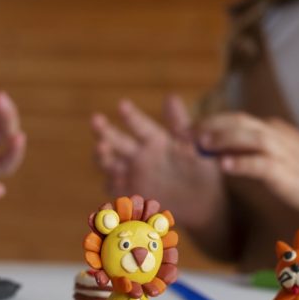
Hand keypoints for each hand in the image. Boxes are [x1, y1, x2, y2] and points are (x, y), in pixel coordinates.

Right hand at [91, 96, 223, 229]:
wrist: (202, 202)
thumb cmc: (199, 168)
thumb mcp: (194, 146)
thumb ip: (181, 124)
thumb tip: (171, 97)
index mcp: (154, 139)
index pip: (139, 124)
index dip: (131, 115)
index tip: (122, 104)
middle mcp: (138, 155)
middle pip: (116, 140)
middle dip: (104, 130)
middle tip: (96, 120)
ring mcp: (131, 174)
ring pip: (109, 163)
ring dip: (103, 156)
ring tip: (102, 148)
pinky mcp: (129, 194)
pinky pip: (114, 188)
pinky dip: (111, 183)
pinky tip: (113, 178)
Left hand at [197, 112, 298, 216]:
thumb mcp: (286, 155)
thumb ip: (262, 149)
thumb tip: (237, 149)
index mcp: (273, 131)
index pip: (236, 119)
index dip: (210, 122)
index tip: (187, 129)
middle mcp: (276, 136)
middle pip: (238, 122)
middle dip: (209, 126)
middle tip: (183, 134)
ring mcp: (283, 153)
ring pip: (248, 137)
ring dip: (222, 139)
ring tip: (200, 145)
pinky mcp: (288, 173)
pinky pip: (261, 164)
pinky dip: (242, 162)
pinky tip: (224, 166)